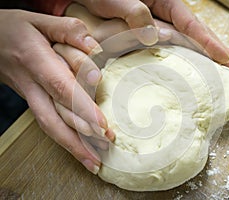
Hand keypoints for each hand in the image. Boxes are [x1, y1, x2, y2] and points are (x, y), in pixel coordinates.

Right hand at [0, 9, 113, 173]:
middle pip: (55, 117)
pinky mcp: (32, 102)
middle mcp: (32, 84)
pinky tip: (79, 151)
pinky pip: (48, 125)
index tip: (101, 124)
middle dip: (80, 137)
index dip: (81, 108)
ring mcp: (30, 97)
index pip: (61, 88)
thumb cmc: (16, 29)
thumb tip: (95, 48)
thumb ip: (69, 31)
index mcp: (35, 61)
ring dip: (73, 147)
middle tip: (105, 148)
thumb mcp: (40, 20)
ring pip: (50, 127)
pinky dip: (64, 141)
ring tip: (94, 163)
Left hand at [71, 0, 228, 68]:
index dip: (209, 41)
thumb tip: (152, 35)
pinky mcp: (143, 40)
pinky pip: (164, 50)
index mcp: (161, 1)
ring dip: (199, 57)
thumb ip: (134, 12)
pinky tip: (184, 72)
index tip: (227, 58)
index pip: (190, 23)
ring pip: (181, 43)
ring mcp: (154, 28)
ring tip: (216, 73)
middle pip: (193, 33)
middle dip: (213, 49)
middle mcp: (161, 15)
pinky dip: (176, 61)